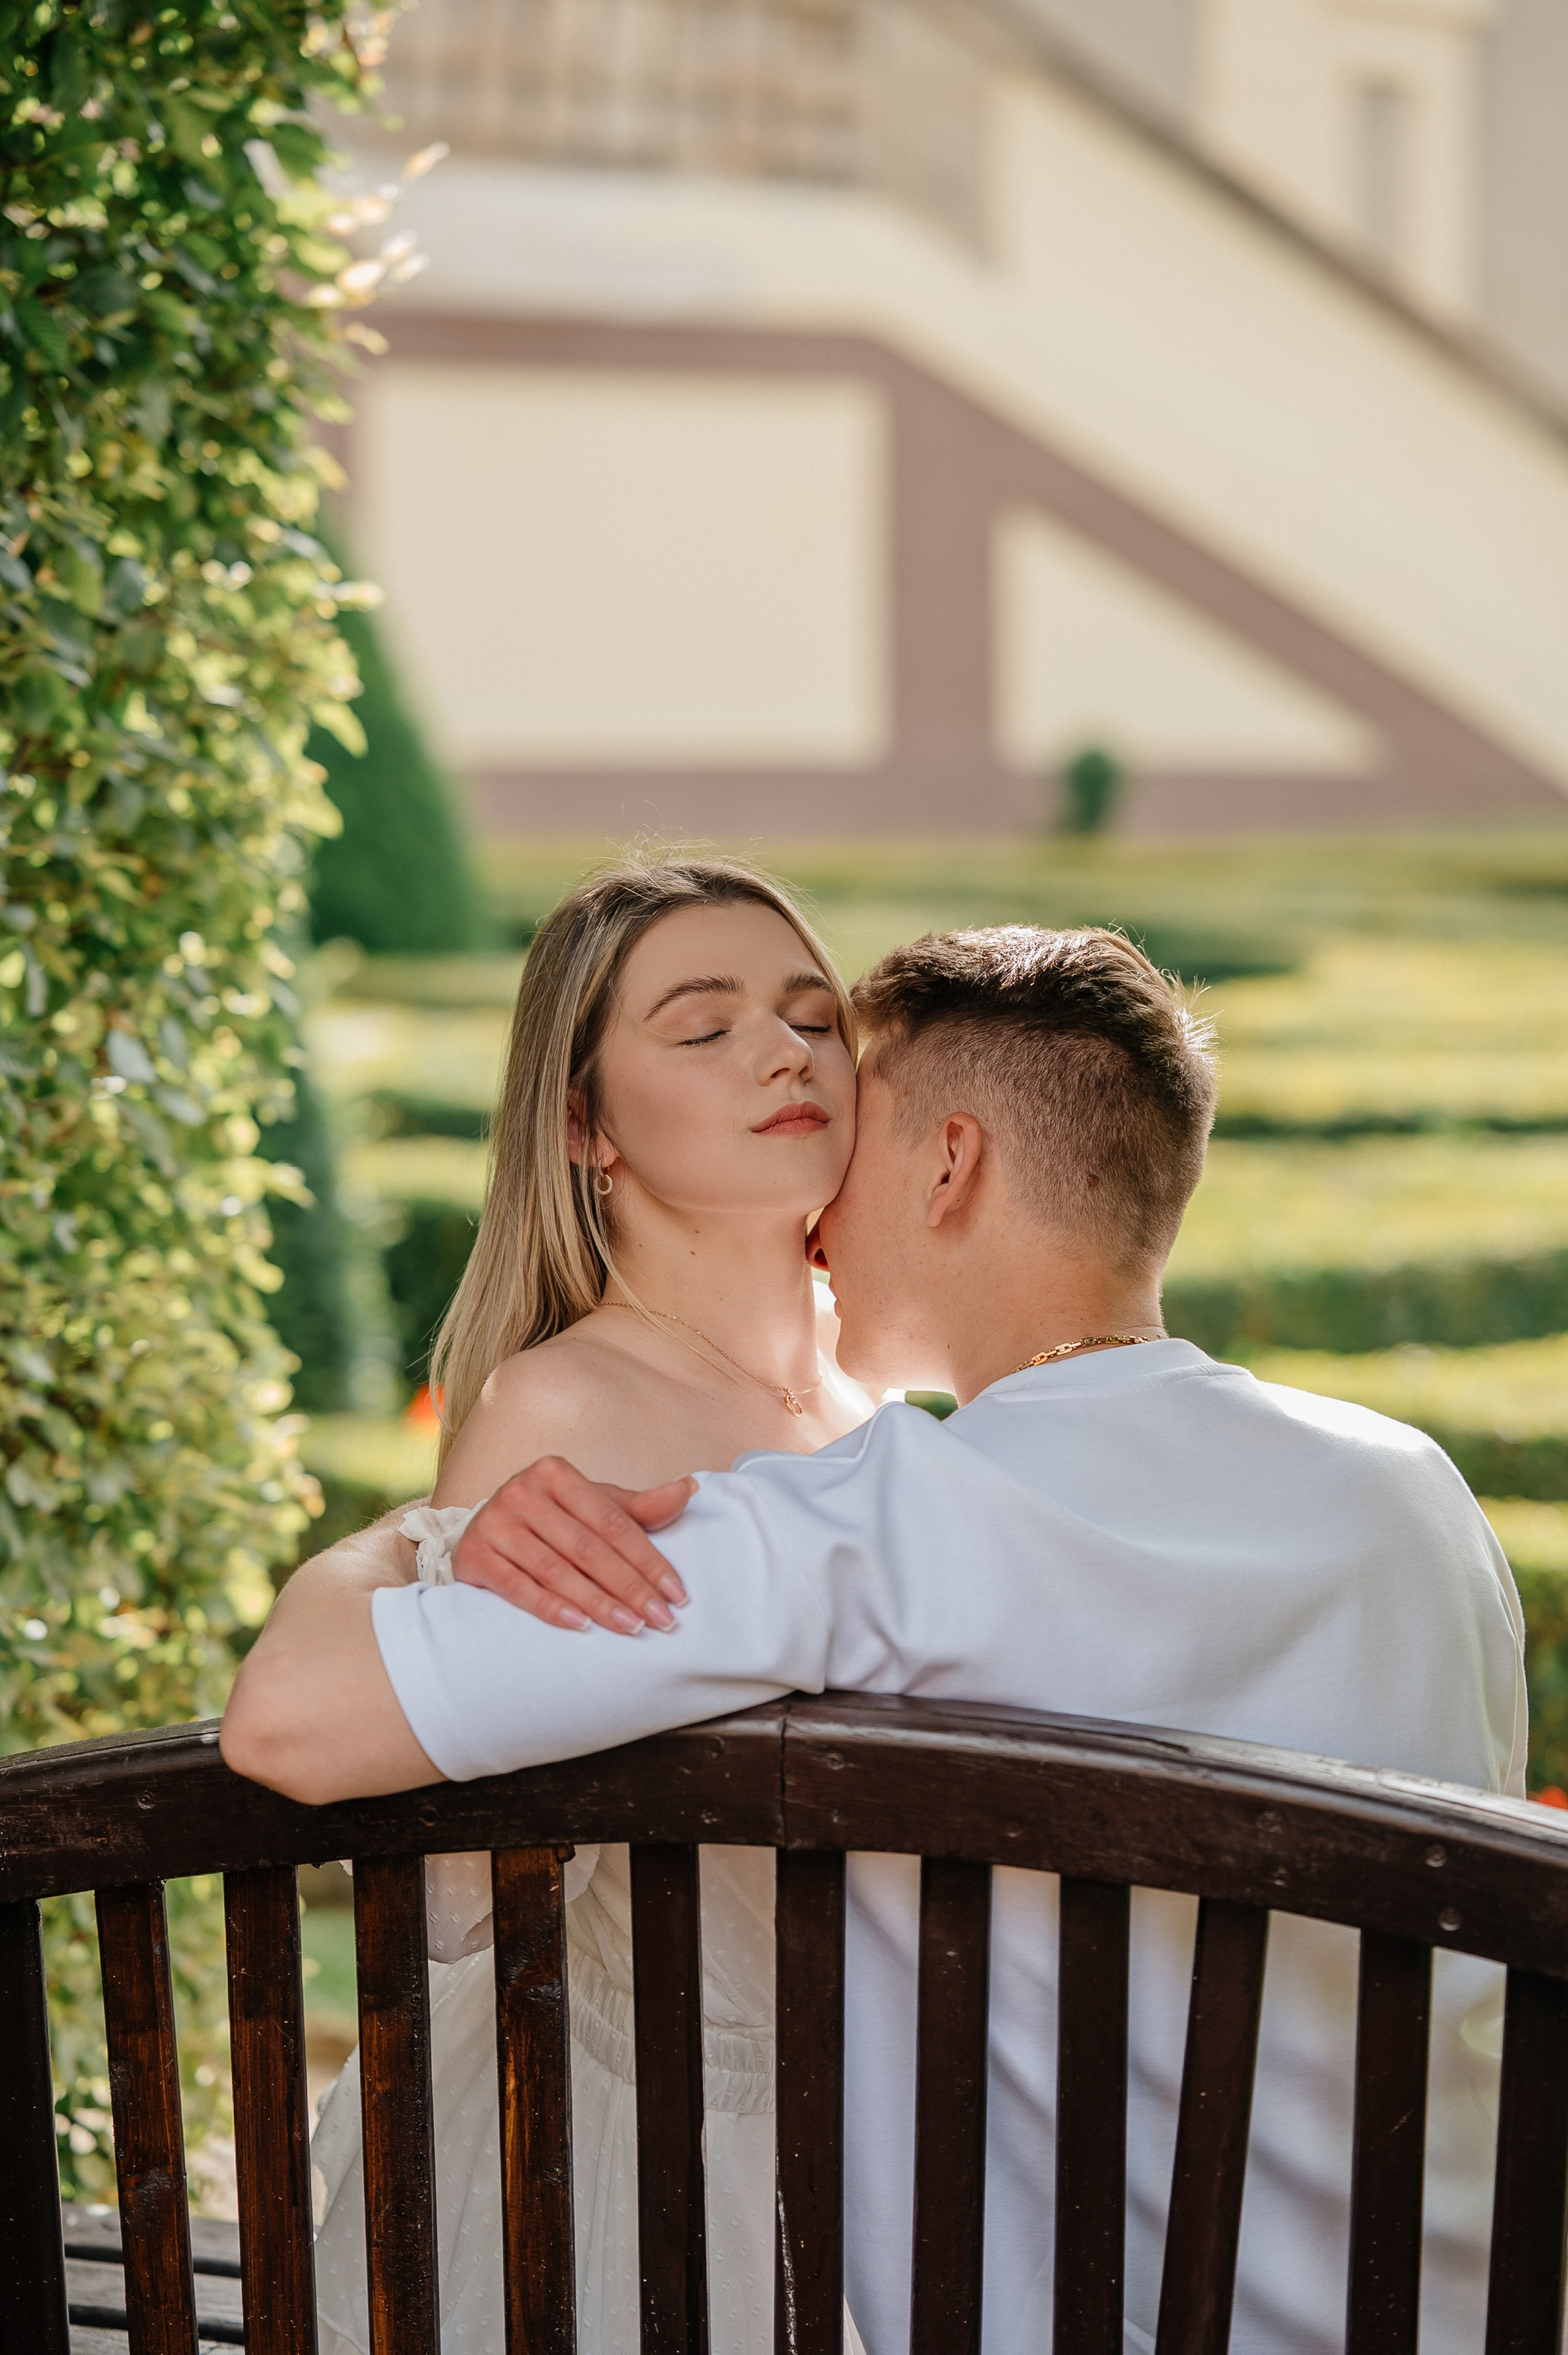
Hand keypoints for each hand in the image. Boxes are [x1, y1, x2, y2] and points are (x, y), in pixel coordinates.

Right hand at [452, 1456, 696, 1634]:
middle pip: (588, 1548)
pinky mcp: (473, 1556)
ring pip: (556, 1570)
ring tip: (632, 1628)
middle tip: (662, 1620)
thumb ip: (636, 1506)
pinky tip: (581, 1626)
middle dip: (630, 1587)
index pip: (613, 1522)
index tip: (677, 1594)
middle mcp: (522, 1491)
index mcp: (555, 1472)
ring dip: (598, 1603)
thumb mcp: (589, 1505)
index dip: (649, 1560)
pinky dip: (550, 1608)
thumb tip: (688, 1489)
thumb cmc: (547, 1519)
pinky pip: (518, 1588)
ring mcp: (495, 1523)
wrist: (479, 1532)